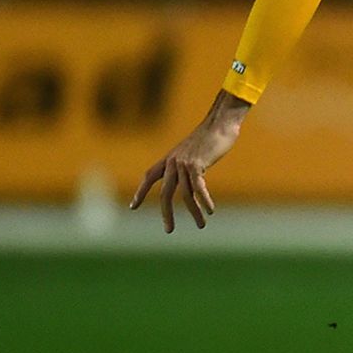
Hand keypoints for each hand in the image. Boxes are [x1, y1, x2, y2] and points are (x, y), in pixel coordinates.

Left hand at [127, 90, 250, 231]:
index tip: (132, 207)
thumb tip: (193, 176)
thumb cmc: (212, 134)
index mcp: (170, 158)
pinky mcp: (196, 165)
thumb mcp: (194, 150)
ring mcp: (183, 163)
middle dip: (166, 213)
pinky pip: (198, 188)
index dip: (140, 191)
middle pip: (165, 194)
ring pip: (185, 195)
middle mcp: (173, 162)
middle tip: (169, 230)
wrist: (220, 122)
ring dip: (194, 212)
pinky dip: (204, 201)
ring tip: (201, 225)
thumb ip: (189, 163)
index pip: (150, 176)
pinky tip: (210, 211)